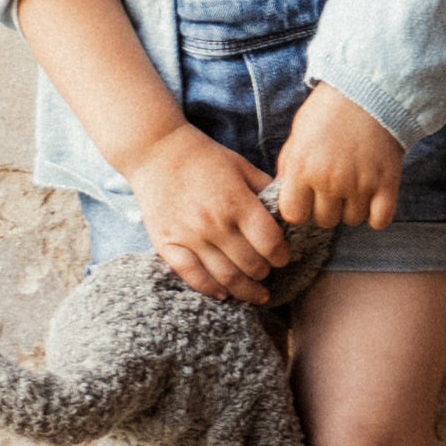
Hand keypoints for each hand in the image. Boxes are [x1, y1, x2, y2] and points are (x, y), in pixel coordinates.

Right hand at [132, 127, 292, 303]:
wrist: (156, 152)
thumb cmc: (204, 157)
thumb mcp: (241, 165)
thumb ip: (266, 189)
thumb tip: (289, 209)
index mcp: (237, 202)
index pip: (270, 243)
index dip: (282, 255)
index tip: (283, 257)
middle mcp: (214, 224)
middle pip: (250, 264)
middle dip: (265, 272)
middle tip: (269, 271)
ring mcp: (190, 237)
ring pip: (225, 277)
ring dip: (245, 289)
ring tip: (256, 293)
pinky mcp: (167, 245)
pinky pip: (192, 276)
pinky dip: (210, 289)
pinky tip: (223, 294)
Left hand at [271, 80, 403, 234]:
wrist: (371, 89)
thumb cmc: (330, 109)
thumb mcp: (299, 133)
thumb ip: (290, 166)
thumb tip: (283, 193)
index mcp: (302, 168)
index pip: (294, 215)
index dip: (301, 208)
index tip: (307, 198)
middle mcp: (329, 180)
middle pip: (325, 220)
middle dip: (328, 207)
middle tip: (335, 187)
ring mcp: (360, 184)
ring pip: (352, 220)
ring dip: (353, 208)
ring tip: (356, 185)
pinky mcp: (387, 184)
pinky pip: (380, 220)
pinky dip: (378, 214)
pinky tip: (375, 197)